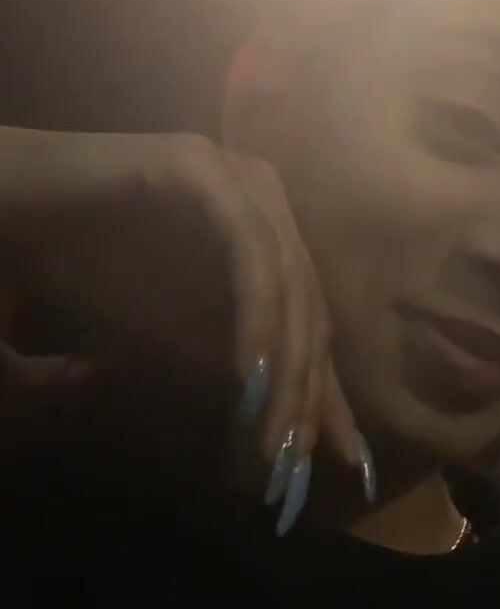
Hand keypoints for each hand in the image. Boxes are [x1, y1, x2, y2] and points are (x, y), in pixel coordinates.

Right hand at [0, 128, 373, 531]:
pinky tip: (248, 369)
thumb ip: (236, 370)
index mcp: (268, 232)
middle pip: (308, 303)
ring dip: (284, 362)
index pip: (312, 319)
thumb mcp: (180, 336)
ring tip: (273, 433)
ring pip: (288, 277)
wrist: (13, 211)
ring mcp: (236, 173)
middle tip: (291, 461)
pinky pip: (247, 244)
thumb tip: (293, 425)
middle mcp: (264, 197)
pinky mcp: (199, 161)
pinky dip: (254, 309)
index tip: (344, 461)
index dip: (328, 391)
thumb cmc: (89, 269)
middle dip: (306, 389)